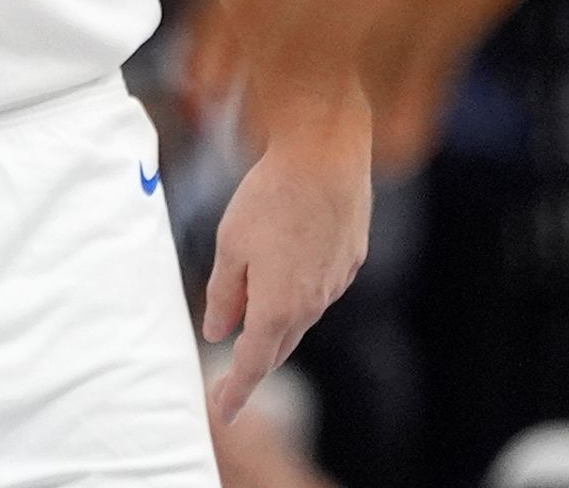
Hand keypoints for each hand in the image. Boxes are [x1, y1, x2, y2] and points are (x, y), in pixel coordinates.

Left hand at [192, 0, 568, 159]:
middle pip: (287, 22)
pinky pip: (431, 53)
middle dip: (258, 86)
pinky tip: (396, 146)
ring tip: (299, 159)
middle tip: (237, 141)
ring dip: (323, 109)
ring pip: (353, 48)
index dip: (217, 39)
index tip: (193, 85)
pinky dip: (408, 104)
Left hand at [202, 105, 369, 426]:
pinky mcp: (349, 262)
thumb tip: (219, 331)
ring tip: (249, 335)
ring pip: (300, 318)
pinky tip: (283, 282)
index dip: (237, 389)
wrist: (326, 159)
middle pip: (279, 346)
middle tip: (229, 386)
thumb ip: (225, 294)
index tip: (222, 410)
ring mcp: (335, 284)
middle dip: (253, 367)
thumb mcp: (230, 245)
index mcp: (279, 306)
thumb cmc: (270, 198)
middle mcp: (312, 304)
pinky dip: (296, 298)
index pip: (254, 362)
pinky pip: (317, 291)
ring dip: (275, 330)